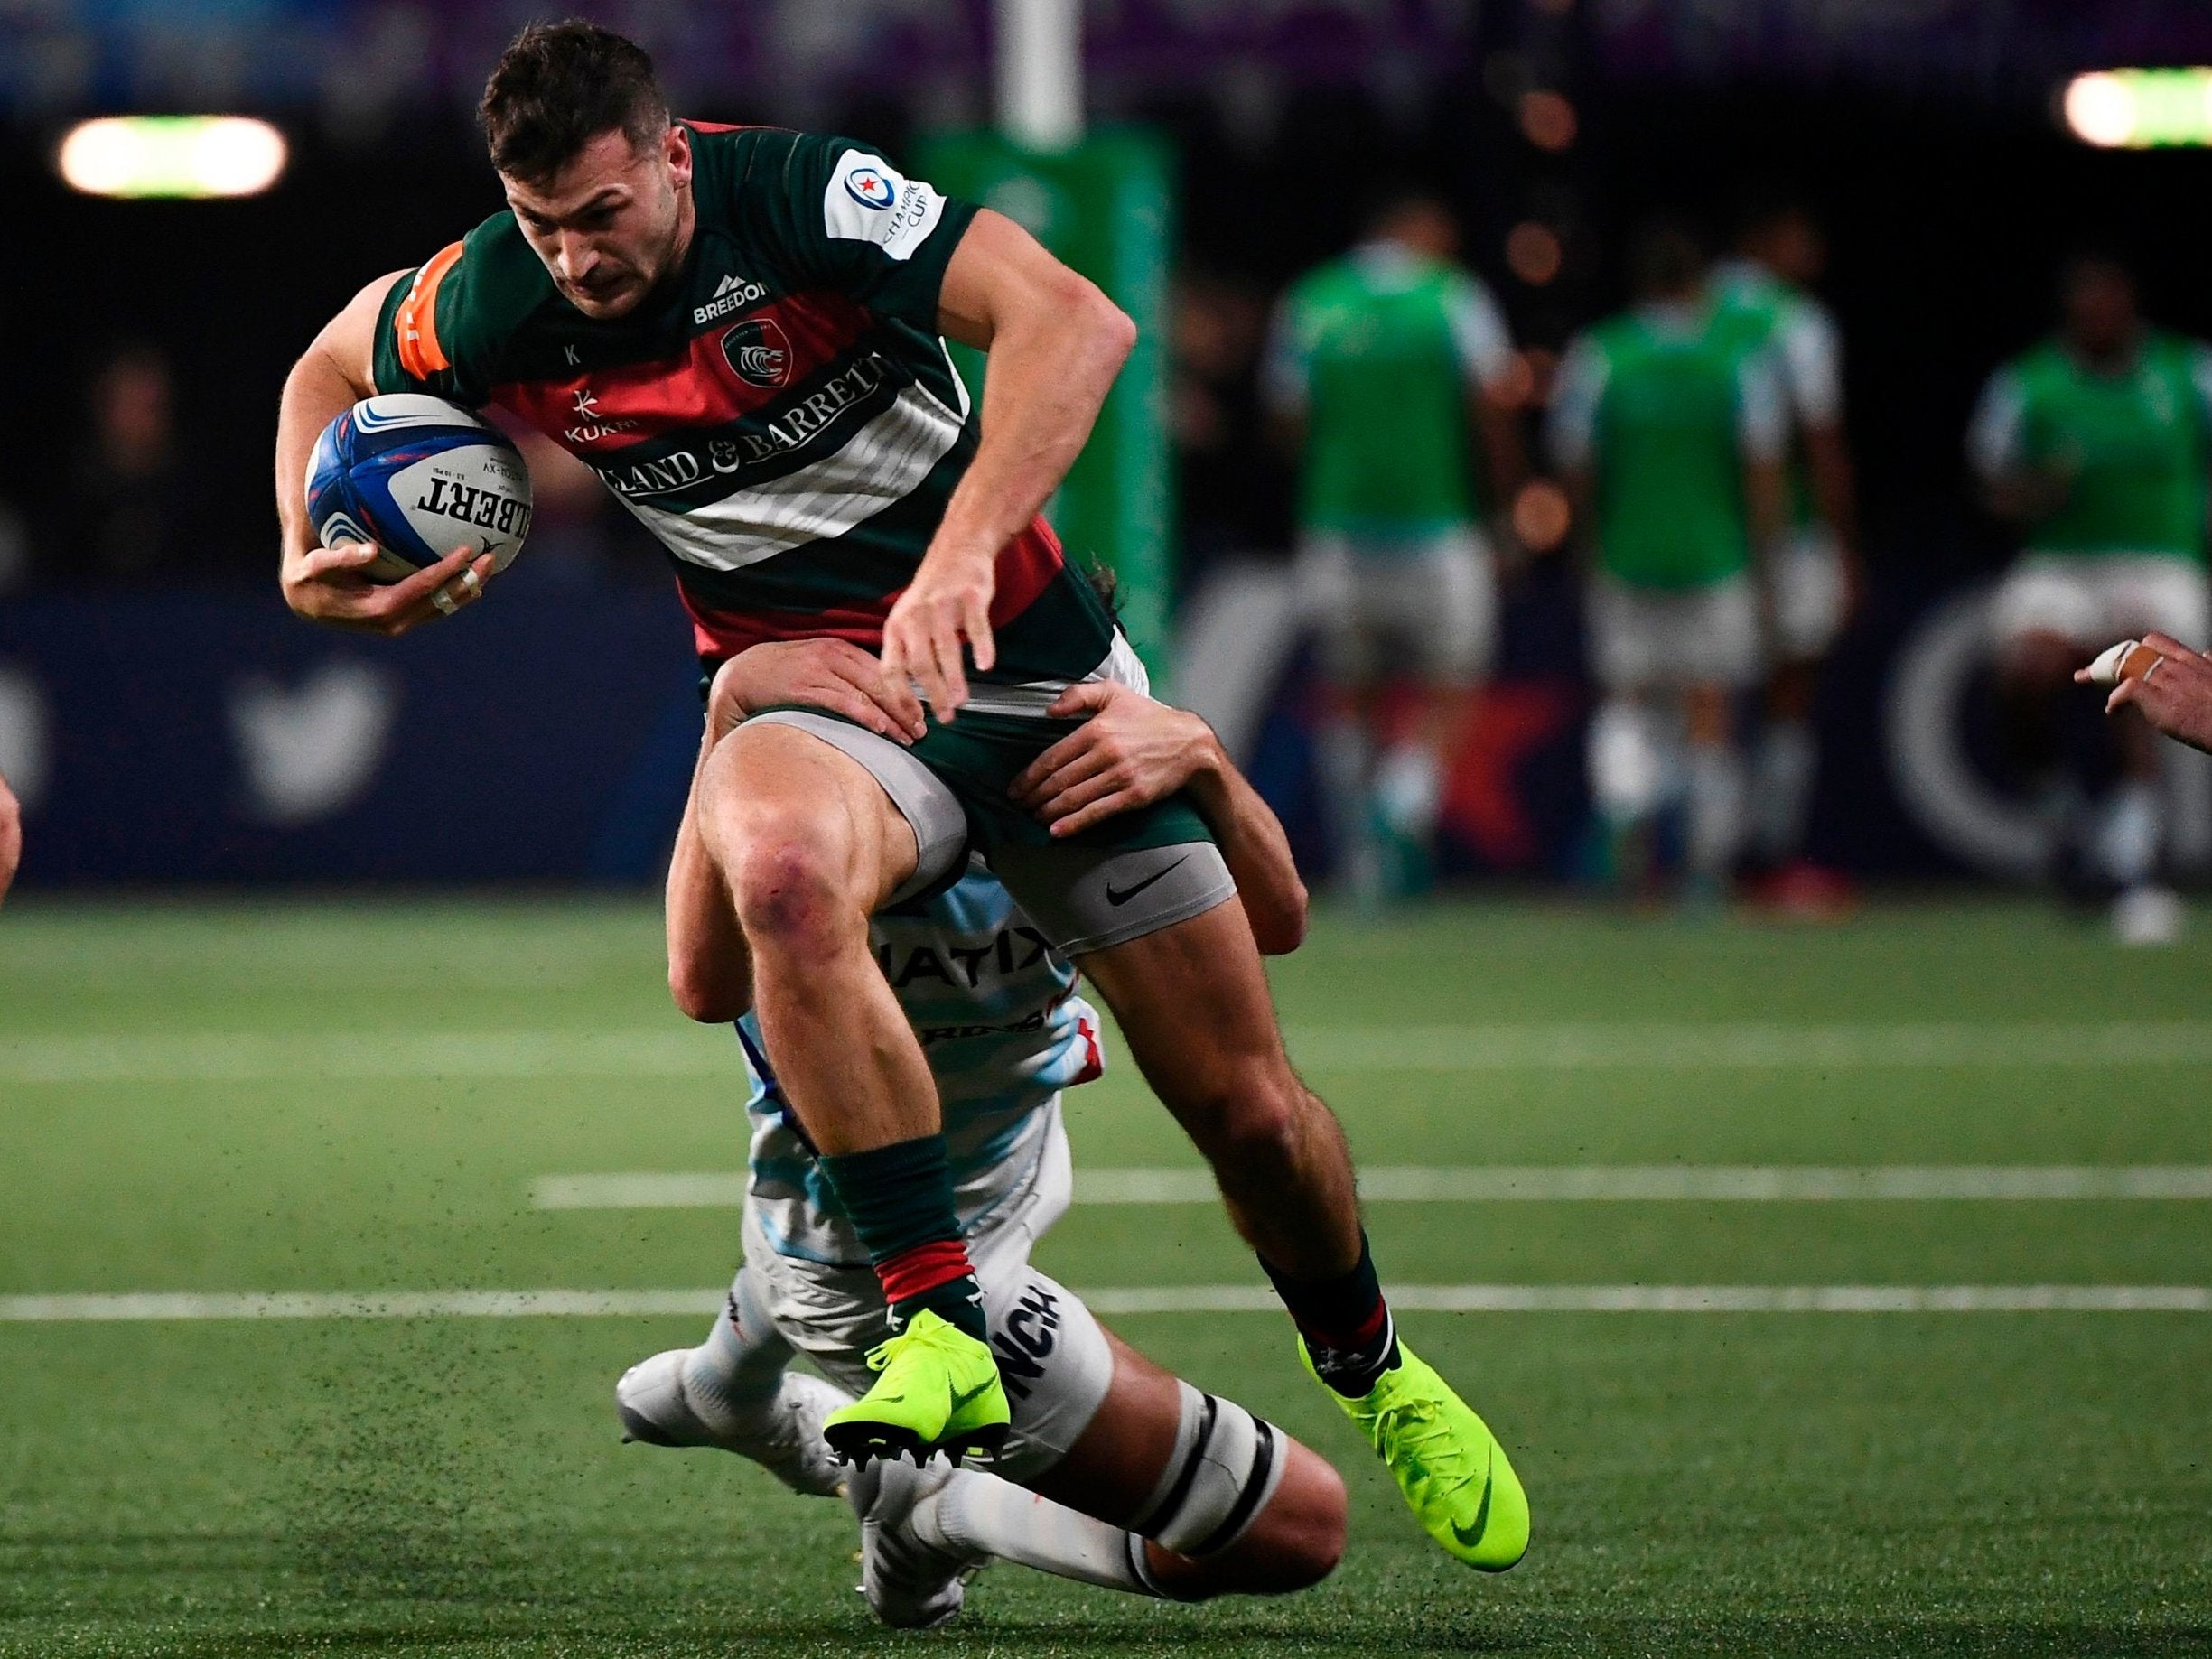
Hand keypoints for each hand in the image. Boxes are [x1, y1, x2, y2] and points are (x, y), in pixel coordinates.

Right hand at [281, 540, 495, 636]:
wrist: (304, 600)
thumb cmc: (308, 575)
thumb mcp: (314, 564)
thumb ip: (340, 558)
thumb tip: (372, 551)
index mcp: (377, 609)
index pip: (421, 588)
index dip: (444, 571)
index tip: (465, 551)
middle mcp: (393, 622)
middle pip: (439, 601)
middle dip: (467, 580)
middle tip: (490, 558)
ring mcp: (399, 624)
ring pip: (442, 608)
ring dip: (467, 588)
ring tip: (489, 567)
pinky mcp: (401, 620)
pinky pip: (435, 608)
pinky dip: (456, 595)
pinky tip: (472, 580)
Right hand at [707, 639, 926, 744]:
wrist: (740, 675)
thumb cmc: (782, 674)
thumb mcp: (817, 665)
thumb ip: (844, 675)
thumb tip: (877, 698)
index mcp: (840, 648)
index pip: (884, 670)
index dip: (906, 693)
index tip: (922, 715)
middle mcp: (832, 655)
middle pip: (881, 682)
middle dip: (905, 708)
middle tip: (922, 731)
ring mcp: (818, 670)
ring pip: (866, 693)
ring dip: (891, 717)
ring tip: (907, 737)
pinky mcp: (804, 687)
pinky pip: (842, 702)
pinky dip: (865, 715)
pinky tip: (880, 729)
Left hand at [880, 547, 996, 721]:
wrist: (958, 550)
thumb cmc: (933, 594)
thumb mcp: (907, 620)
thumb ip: (907, 653)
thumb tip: (911, 699)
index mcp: (896, 627)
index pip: (891, 669)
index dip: (901, 697)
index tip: (915, 719)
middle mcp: (914, 616)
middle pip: (919, 664)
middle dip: (933, 695)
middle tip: (946, 717)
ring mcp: (942, 605)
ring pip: (946, 649)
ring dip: (955, 680)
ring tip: (963, 701)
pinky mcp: (970, 596)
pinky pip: (977, 626)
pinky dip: (982, 647)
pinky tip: (986, 666)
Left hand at [1009, 680, 1219, 837]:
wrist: (1190, 743)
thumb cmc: (1149, 718)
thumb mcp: (1115, 694)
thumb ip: (1079, 695)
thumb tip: (1050, 710)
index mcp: (1096, 729)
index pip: (1053, 757)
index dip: (1029, 776)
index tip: (1015, 788)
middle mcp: (1106, 753)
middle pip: (1059, 781)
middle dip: (1034, 796)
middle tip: (1019, 806)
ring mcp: (1120, 776)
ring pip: (1074, 798)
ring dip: (1048, 811)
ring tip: (1034, 817)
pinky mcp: (1133, 796)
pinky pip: (1097, 813)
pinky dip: (1074, 824)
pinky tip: (1056, 831)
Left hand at [2078, 631, 2211, 754]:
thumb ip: (2208, 664)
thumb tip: (2207, 653)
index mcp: (2192, 660)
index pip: (2154, 642)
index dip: (2133, 650)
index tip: (2121, 659)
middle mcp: (2176, 665)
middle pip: (2132, 652)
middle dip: (2108, 660)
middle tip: (2088, 672)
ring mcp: (2166, 680)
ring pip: (2124, 665)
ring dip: (2101, 673)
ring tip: (2086, 679)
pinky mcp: (2158, 697)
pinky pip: (2125, 690)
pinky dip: (2114, 701)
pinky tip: (2113, 712)